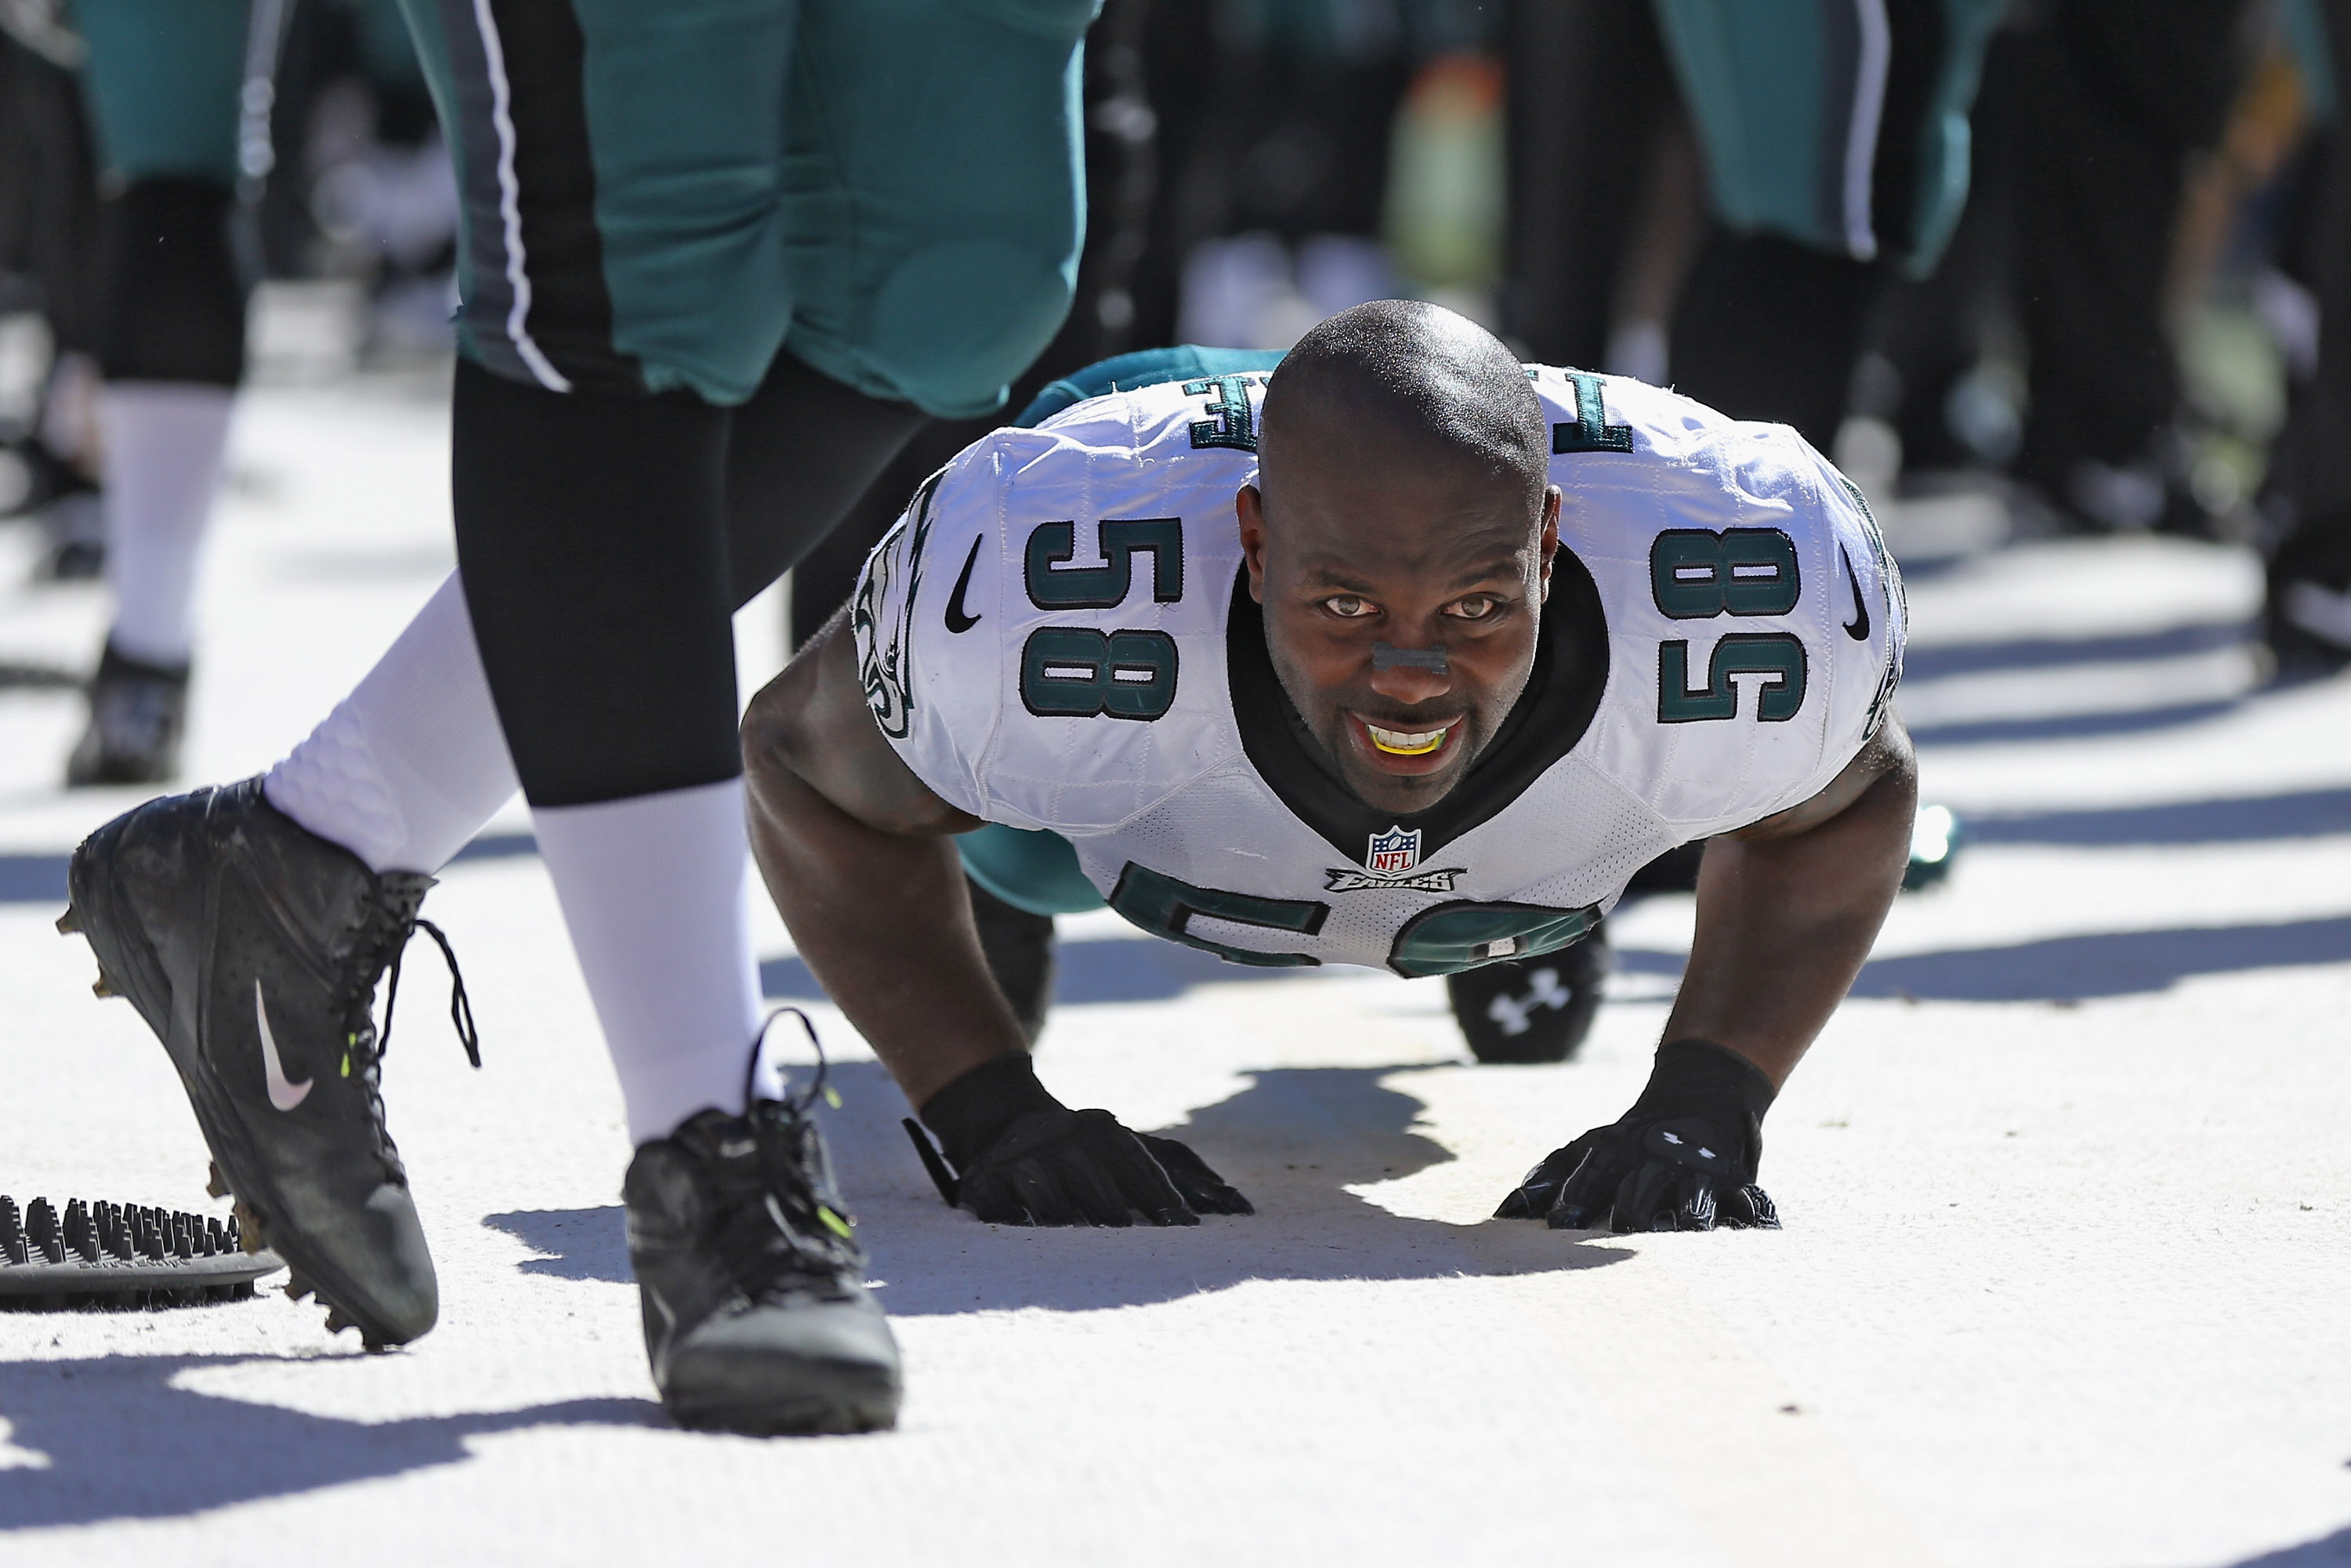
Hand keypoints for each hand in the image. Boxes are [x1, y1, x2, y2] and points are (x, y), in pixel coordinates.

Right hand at [907, 1051, 1252, 1225]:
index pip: (1138, 1164)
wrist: (1008, 1125)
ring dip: (1068, 1221)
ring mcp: (1024, 1161)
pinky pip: (1000, 1208)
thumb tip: (1241, 1206)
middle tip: (1136, 1246)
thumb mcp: (1136, 1148)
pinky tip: (1028, 1239)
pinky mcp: (985, 1183)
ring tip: (1086, 1248)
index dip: (1161, 1195)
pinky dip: (1014, 1223)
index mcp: (1106, 1132)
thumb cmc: (1090, 1151)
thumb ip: (1184, 1173)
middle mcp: (1066, 1141)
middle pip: (1095, 1182)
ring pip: (1050, 1198)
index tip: (1185, 1227)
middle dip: (1115, 1212)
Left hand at [1494, 1038, 1781, 1232]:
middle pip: (1639, 1194)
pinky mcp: (1737, 1183)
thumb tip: (1503, 1213)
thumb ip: (1551, 1176)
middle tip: (1622, 1234)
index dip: (1574, 1198)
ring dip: (1690, 1218)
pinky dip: (1755, 1218)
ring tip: (1690, 1231)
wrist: (1703, 1093)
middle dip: (1630, 1215)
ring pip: (1692, 1201)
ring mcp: (1697, 1173)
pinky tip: (1758, 1233)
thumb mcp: (1592, 1146)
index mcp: (1618, 1151)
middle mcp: (1656, 1161)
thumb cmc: (1633, 1137)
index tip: (1558, 1225)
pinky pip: (1748, 1204)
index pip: (1591, 1175)